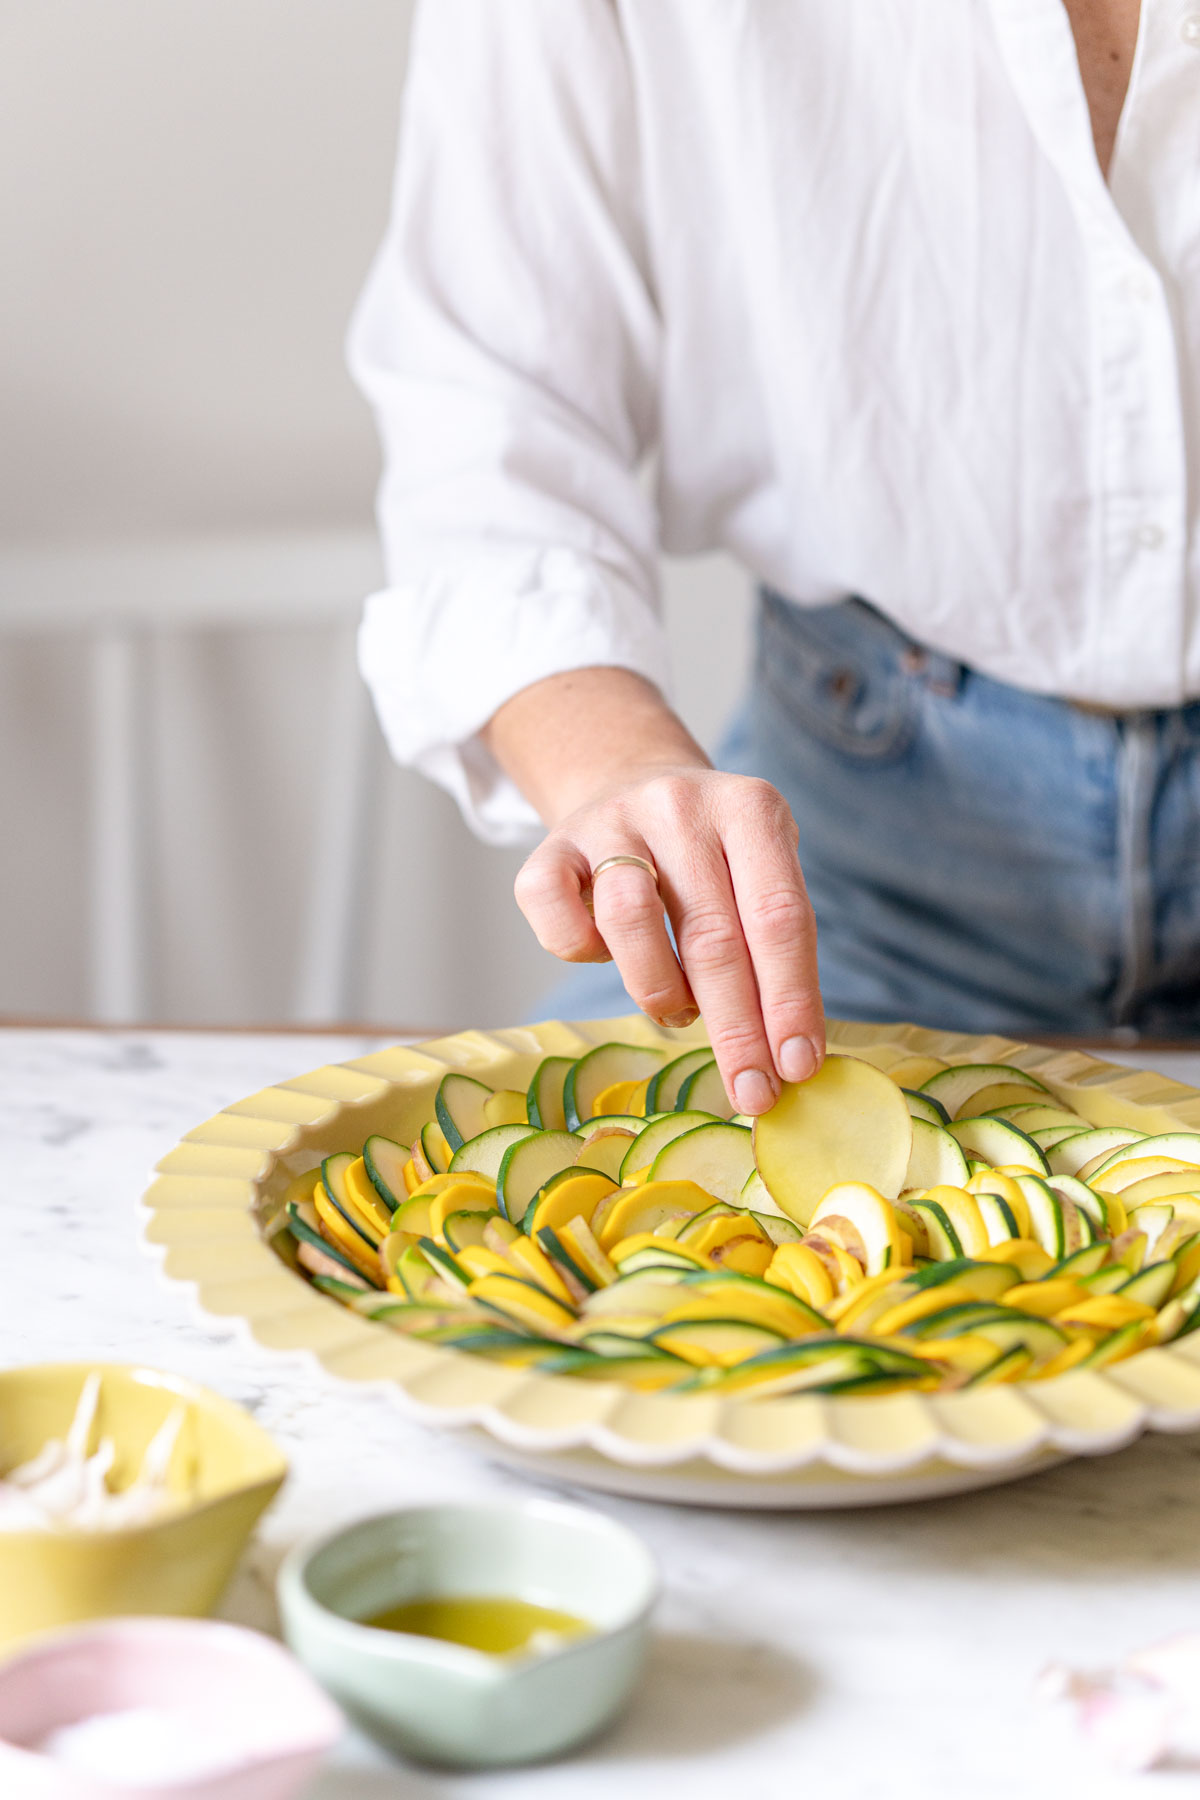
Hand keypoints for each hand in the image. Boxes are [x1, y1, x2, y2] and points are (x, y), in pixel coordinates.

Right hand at [513, 764, 825, 1115]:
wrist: (631, 780)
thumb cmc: (713, 855)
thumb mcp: (761, 870)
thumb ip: (776, 942)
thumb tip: (788, 1054)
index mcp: (751, 808)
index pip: (780, 917)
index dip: (791, 999)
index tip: (798, 1067)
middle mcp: (681, 805)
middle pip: (714, 935)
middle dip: (737, 1030)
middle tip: (753, 1094)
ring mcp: (610, 822)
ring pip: (630, 921)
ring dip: (662, 992)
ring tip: (680, 1013)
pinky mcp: (550, 847)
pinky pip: (560, 922)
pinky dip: (584, 955)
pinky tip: (609, 958)